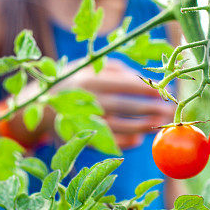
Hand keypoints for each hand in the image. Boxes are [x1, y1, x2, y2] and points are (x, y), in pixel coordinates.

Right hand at [57, 58, 173, 147]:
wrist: (39, 106)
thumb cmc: (73, 81)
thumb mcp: (88, 66)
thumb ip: (116, 69)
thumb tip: (144, 79)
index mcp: (90, 80)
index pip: (126, 84)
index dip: (148, 87)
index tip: (165, 89)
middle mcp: (87, 101)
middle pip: (126, 106)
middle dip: (151, 108)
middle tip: (169, 110)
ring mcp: (85, 121)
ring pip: (121, 126)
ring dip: (144, 126)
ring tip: (161, 123)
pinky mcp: (83, 138)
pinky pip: (109, 142)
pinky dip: (126, 141)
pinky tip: (139, 137)